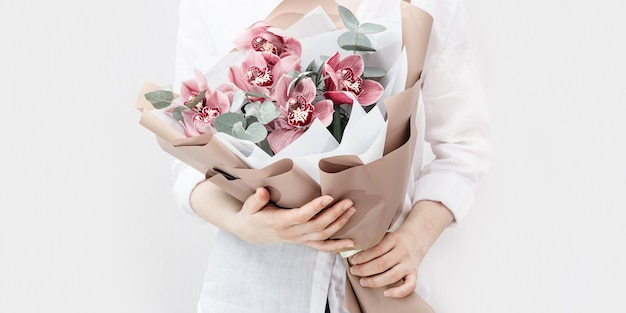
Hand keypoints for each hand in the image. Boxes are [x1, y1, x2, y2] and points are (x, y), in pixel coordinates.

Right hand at [233, 187, 355, 252]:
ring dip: (339, 224)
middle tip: (349, 202)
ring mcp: (299, 239)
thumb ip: (257, 199)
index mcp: (280, 222)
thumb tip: (263, 192)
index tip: (329, 197)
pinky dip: (337, 246)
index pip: (301, 216)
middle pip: (317, 226)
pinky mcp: (303, 241)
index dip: (316, 207)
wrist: (251, 232)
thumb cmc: (252, 215)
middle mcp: (291, 233)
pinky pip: (322, 247)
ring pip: (323, 236)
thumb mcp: (250, 206)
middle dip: (335, 214)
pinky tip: (351, 243)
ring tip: (352, 211)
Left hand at [348, 200, 453, 297]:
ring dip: (375, 281)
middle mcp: (402, 251)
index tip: (352, 261)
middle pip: (382, 264)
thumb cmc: (394, 241)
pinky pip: (409, 286)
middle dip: (364, 270)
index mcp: (394, 239)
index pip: (376, 249)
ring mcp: (409, 263)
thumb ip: (371, 243)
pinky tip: (386, 293)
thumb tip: (348, 252)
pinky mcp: (414, 273)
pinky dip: (398, 292)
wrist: (415, 240)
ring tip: (363, 282)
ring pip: (392, 276)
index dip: (362, 257)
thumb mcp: (384, 236)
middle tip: (354, 271)